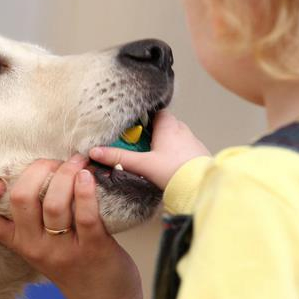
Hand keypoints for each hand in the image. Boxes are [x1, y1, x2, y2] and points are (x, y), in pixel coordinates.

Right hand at [0, 155, 141, 298]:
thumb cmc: (73, 266)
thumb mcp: (39, 246)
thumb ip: (30, 218)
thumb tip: (30, 171)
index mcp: (18, 241)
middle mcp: (34, 245)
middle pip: (21, 198)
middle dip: (38, 169)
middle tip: (55, 163)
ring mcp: (62, 248)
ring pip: (54, 203)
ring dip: (66, 174)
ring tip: (77, 163)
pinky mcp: (93, 248)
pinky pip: (85, 214)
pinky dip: (85, 190)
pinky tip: (88, 177)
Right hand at [89, 109, 209, 189]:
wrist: (201, 187)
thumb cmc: (175, 172)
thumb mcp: (143, 164)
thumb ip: (119, 157)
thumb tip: (96, 152)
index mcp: (168, 125)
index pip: (154, 112)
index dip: (142, 119)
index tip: (132, 129)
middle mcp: (182, 129)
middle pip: (162, 125)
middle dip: (150, 134)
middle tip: (138, 147)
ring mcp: (192, 141)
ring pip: (173, 137)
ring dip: (163, 145)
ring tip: (152, 159)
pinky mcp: (198, 154)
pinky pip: (183, 149)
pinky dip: (174, 154)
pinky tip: (168, 167)